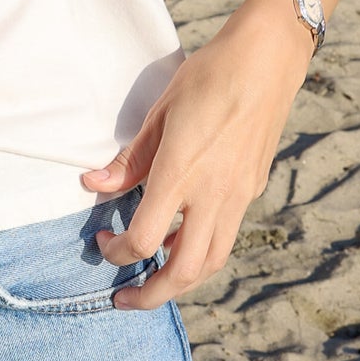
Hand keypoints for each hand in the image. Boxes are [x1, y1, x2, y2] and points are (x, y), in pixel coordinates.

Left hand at [81, 0, 313, 309]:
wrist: (266, 61)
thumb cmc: (208, 77)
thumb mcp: (159, 113)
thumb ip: (129, 159)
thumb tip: (93, 186)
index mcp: (181, 174)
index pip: (146, 240)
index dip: (118, 253)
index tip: (102, 241)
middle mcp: (213, 195)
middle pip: (185, 271)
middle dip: (152, 295)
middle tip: (125, 299)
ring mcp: (238, 196)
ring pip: (212, 262)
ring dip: (180, 280)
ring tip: (153, 278)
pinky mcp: (252, 190)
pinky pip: (225, 236)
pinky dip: (201, 252)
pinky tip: (181, 239)